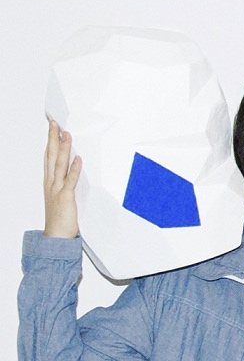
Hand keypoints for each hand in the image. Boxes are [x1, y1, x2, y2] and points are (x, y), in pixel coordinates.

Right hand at [43, 120, 80, 239]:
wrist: (56, 236)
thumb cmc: (61, 216)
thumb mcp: (63, 195)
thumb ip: (68, 181)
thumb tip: (77, 165)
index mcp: (50, 182)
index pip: (48, 157)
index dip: (50, 142)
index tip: (53, 128)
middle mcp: (51, 183)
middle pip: (51, 156)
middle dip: (53, 139)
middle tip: (55, 124)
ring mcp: (57, 189)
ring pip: (59, 165)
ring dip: (63, 149)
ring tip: (67, 135)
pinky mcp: (66, 197)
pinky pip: (71, 180)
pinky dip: (75, 169)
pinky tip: (78, 158)